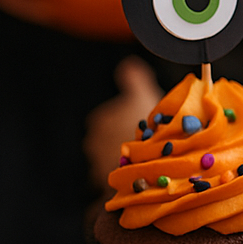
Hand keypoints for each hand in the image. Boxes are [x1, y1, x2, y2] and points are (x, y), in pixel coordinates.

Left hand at [84, 56, 162, 191]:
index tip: (147, 124)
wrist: (141, 169)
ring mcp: (96, 161)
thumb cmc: (142, 131)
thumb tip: (128, 63)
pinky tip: (139, 171)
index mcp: (100, 119)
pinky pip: (115, 173)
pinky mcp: (102, 180)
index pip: (115, 115)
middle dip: (127, 137)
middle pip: (113, 135)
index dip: (133, 118)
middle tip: (149, 140)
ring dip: (126, 156)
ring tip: (146, 157)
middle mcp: (93, 139)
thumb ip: (134, 79)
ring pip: (114, 154)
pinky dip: (124, 172)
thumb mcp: (143, 96)